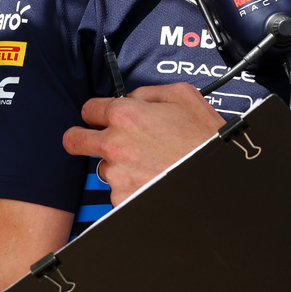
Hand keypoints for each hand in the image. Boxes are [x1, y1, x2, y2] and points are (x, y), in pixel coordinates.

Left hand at [62, 83, 224, 204]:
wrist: (216, 175)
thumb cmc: (204, 138)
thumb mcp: (183, 96)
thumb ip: (149, 92)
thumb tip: (134, 98)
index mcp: (126, 115)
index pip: (88, 109)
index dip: (97, 111)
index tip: (101, 117)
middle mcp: (115, 145)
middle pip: (74, 140)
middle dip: (82, 138)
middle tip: (98, 141)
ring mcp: (117, 174)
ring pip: (102, 167)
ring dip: (117, 164)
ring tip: (147, 163)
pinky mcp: (122, 199)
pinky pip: (117, 190)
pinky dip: (130, 186)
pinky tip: (151, 178)